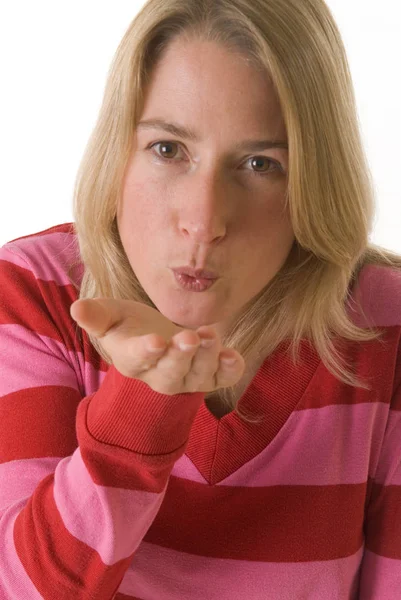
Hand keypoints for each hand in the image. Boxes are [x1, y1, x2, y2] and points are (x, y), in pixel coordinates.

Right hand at [70, 298, 244, 394]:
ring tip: (210, 335)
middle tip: (190, 338)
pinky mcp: (210, 374)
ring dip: (207, 358)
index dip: (146, 352)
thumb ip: (96, 314)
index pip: (138, 359)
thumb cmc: (130, 326)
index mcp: (133, 359)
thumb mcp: (111, 316)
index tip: (155, 341)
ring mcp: (187, 378)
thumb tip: (77, 306)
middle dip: (181, 357)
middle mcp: (160, 375)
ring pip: (197, 377)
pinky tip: (233, 355)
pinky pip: (222, 379)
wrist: (156, 337)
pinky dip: (229, 370)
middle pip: (170, 374)